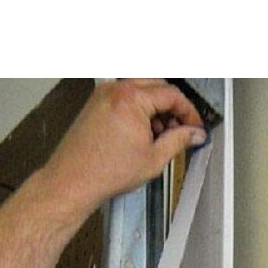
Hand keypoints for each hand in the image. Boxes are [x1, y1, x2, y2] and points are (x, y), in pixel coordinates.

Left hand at [41, 79, 206, 212]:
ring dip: (155, 108)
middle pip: (157, 86)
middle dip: (172, 107)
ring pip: (141, 90)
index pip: (172, 94)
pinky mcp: (95, 104)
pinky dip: (138, 109)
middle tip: (180, 130)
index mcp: (131, 98)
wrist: (72, 181)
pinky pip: (125, 97)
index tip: (195, 127)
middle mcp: (115, 89)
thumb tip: (195, 134)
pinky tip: (141, 133)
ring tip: (159, 136)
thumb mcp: (153, 159)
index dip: (189, 112)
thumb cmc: (105, 172)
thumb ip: (179, 141)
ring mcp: (103, 94)